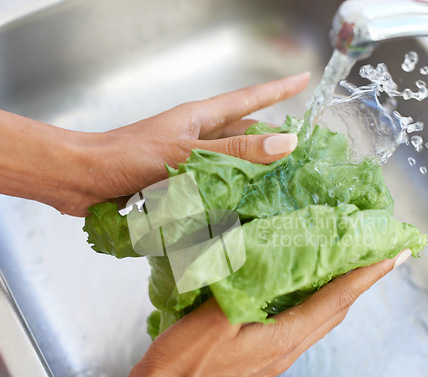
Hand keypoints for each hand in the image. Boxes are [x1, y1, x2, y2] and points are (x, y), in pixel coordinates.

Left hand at [0, 73, 308, 216]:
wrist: (84, 179)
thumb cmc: (127, 157)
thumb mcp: (187, 152)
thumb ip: (234, 152)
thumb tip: (284, 144)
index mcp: (200, 118)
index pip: (249, 99)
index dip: (278, 90)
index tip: (303, 79)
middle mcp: (198, 137)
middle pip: (244, 134)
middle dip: (272, 140)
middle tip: (300, 151)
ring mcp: (189, 160)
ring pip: (231, 161)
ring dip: (253, 171)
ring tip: (279, 183)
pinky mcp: (179, 182)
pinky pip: (214, 184)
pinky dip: (230, 192)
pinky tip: (243, 205)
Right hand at [66, 250, 410, 376]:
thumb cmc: (183, 362)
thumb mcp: (212, 318)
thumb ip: (243, 286)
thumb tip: (265, 257)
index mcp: (282, 339)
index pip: (334, 300)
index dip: (365, 276)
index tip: (393, 255)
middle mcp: (288, 349)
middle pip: (335, 311)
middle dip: (361, 283)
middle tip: (379, 256)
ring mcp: (277, 355)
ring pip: (321, 318)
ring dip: (340, 293)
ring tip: (351, 268)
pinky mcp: (264, 355)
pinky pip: (302, 322)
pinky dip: (315, 301)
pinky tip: (304, 289)